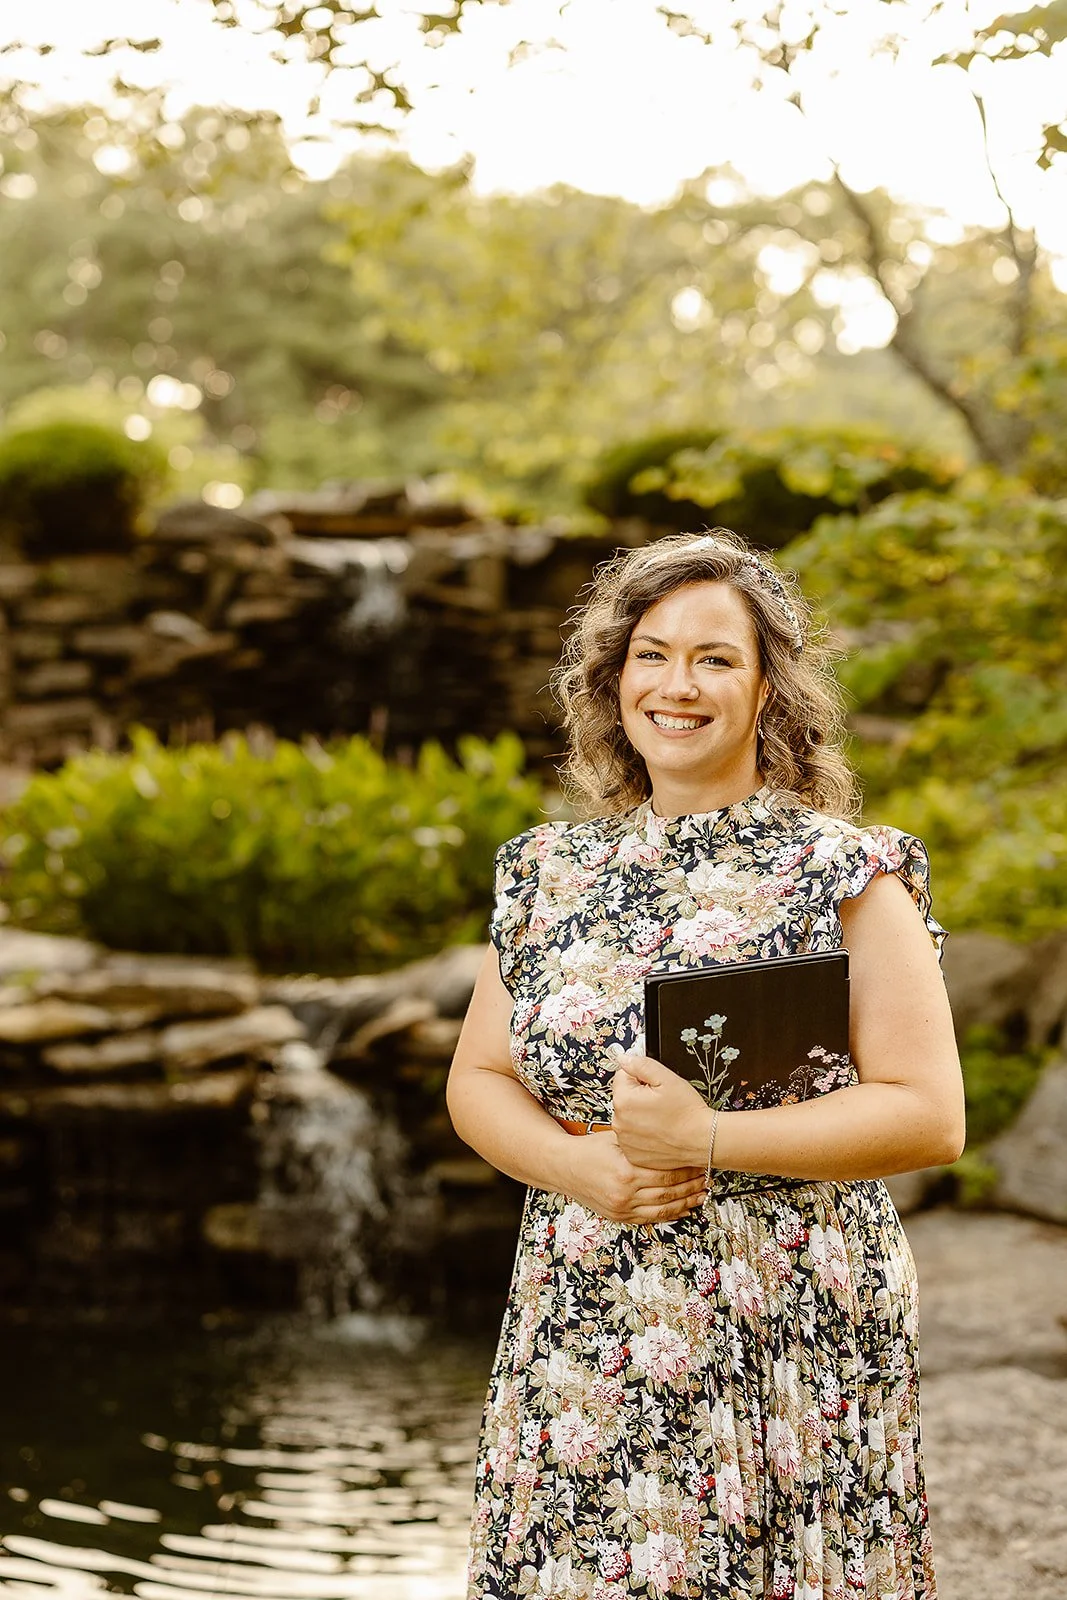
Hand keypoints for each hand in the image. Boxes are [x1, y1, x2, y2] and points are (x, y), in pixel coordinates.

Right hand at [560, 1130, 705, 1223]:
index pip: (667, 1174)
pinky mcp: (619, 1216)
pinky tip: (682, 1210)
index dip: (687, 1170)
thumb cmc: (590, 1149)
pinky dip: (668, 1215)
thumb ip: (641, 1142)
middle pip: (668, 1193)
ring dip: (685, 1204)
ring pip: (662, 1210)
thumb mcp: (615, 1139)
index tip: (700, 1163)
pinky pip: (649, 1219)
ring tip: (701, 1196)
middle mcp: (625, 1193)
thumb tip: (670, 1135)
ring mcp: (622, 1207)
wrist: (564, 1167)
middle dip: (691, 1187)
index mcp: (626, 1171)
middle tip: (707, 1179)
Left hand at [611, 1053, 712, 1170]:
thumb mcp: (667, 1078)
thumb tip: (624, 1059)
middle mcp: (619, 1122)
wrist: (702, 1140)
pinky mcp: (632, 1154)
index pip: (622, 1076)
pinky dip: (643, 1134)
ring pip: (628, 1117)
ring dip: (640, 1115)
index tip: (654, 1086)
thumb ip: (641, 1064)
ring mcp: (625, 1140)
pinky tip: (658, 1132)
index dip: (641, 1078)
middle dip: (639, 1096)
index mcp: (624, 1100)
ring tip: (662, 1118)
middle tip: (661, 1103)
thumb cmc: (688, 1112)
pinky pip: (632, 1136)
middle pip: (624, 1097)